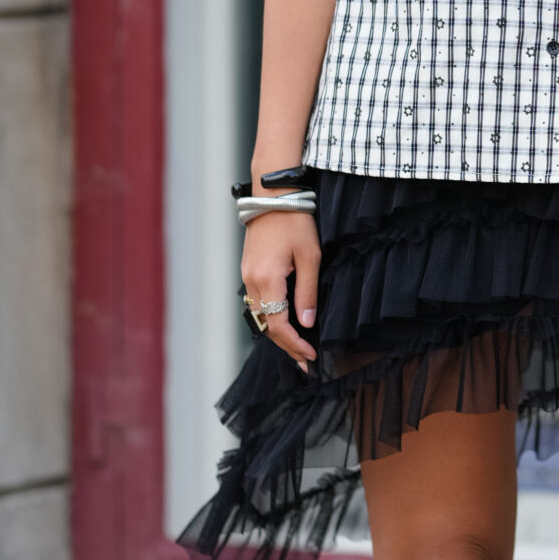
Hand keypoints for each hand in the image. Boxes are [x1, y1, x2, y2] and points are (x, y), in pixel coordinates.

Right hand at [241, 212, 319, 366]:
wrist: (273, 197)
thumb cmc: (295, 222)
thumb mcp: (310, 257)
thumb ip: (307, 292)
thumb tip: (306, 324)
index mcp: (267, 279)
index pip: (277, 325)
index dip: (295, 344)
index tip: (311, 356)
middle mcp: (252, 281)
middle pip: (266, 326)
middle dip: (287, 346)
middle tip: (306, 362)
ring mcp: (247, 276)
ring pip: (260, 316)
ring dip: (278, 335)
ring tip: (298, 349)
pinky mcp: (248, 270)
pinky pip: (258, 303)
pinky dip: (271, 318)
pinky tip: (285, 324)